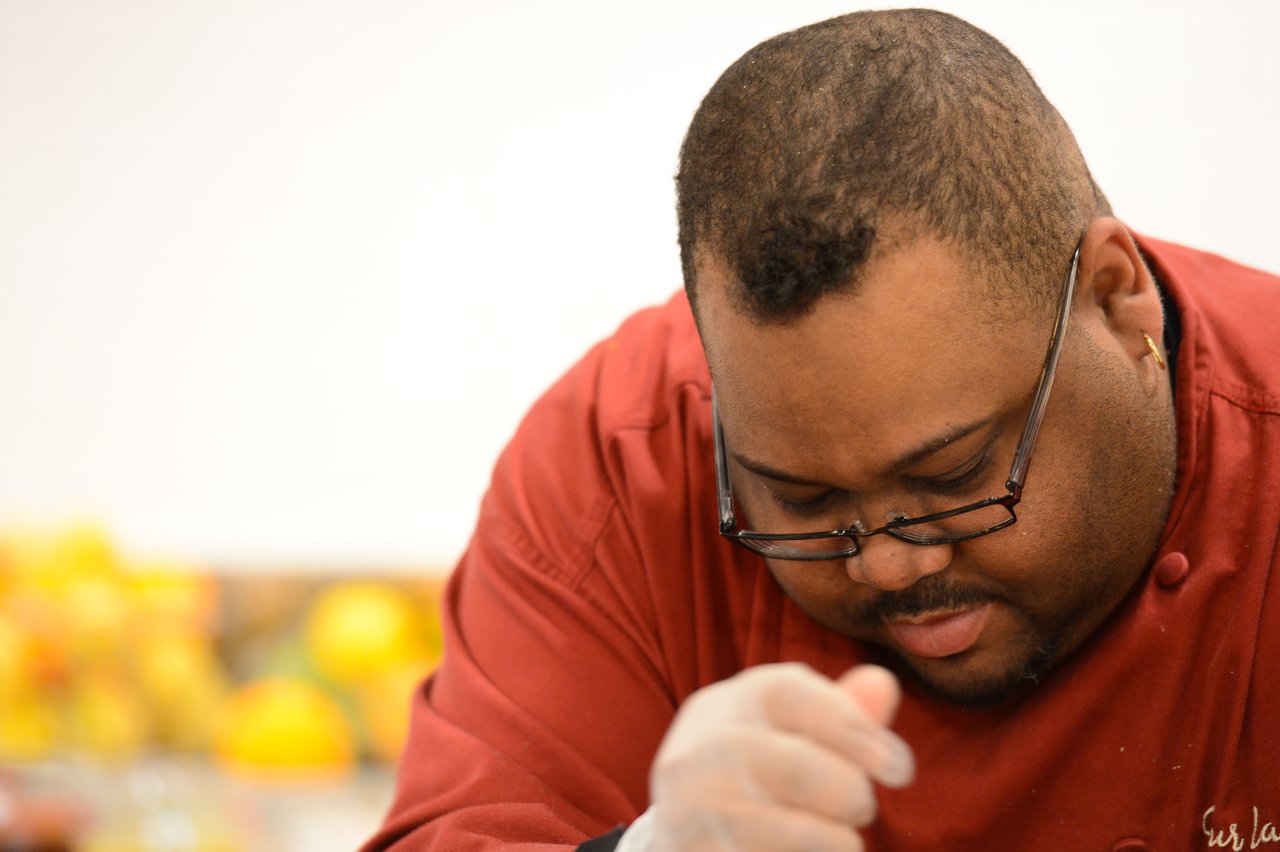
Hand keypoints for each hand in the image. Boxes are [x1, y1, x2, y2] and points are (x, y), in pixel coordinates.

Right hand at [639, 663, 912, 850]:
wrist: (679, 836)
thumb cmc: (755, 775)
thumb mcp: (787, 734)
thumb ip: (839, 712)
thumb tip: (882, 683)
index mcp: (725, 704)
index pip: (795, 695)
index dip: (856, 728)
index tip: (901, 769)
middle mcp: (700, 750)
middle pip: (802, 767)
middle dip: (852, 794)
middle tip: (861, 809)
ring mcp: (693, 810)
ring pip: (799, 834)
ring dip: (837, 842)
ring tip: (832, 838)